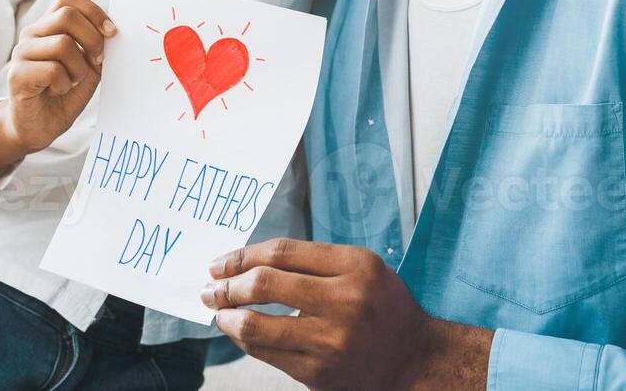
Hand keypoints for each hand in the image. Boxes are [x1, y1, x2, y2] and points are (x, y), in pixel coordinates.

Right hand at [0, 0, 115, 173]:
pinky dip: (64, 84)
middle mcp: (32, 34)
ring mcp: (21, 52)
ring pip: (62, 44)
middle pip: (67, 15)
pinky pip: (53, 70)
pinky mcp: (17, 75)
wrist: (39, 127)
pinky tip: (57, 91)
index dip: (94, 11)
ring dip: (78, 68)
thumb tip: (112, 30)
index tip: (111, 32)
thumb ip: (96, 46)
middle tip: (96, 61)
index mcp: (48, 26)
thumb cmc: (63, 94)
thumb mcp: (88, 66)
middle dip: (92, 39)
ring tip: (71, 81)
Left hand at [205, 239, 490, 389]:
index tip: (220, 262)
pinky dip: (243, 339)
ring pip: (256, 325)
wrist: (416, 360)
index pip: (281, 252)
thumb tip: (246, 263)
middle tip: (209, 285)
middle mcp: (345, 302)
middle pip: (264, 284)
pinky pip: (266, 353)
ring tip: (216, 309)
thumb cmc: (382, 307)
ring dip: (225, 315)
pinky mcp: (319, 373)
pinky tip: (237, 330)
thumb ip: (312, 261)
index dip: (241, 256)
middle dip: (226, 284)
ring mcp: (331, 341)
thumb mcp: (361, 269)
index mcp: (356, 267)